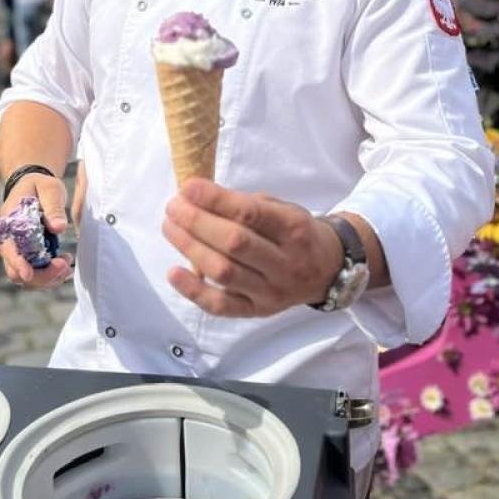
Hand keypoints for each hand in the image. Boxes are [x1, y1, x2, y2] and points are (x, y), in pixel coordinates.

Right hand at [0, 173, 73, 290]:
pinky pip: (35, 275)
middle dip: (40, 276)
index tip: (29, 273)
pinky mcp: (28, 257)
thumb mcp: (49, 189)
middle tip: (64, 266)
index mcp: (8, 223)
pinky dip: (50, 276)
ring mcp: (17, 252)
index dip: (17, 263)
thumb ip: (53, 207)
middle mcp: (8, 242)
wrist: (34, 187)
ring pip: (27, 278)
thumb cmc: (40, 186)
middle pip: (16, 272)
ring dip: (48, 278)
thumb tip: (59, 228)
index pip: (8, 249)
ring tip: (67, 264)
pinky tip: (64, 266)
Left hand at [162, 179, 342, 317]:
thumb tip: (198, 197)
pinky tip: (174, 272)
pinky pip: (221, 306)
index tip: (188, 187)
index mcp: (293, 228)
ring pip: (225, 272)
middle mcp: (285, 263)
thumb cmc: (296, 232)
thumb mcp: (283, 208)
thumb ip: (246, 204)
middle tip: (174, 207)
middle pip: (234, 243)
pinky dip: (194, 290)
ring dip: (190, 248)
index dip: (215, 199)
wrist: (328, 269)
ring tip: (170, 228)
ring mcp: (272, 291)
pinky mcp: (258, 311)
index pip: (250, 213)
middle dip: (197, 222)